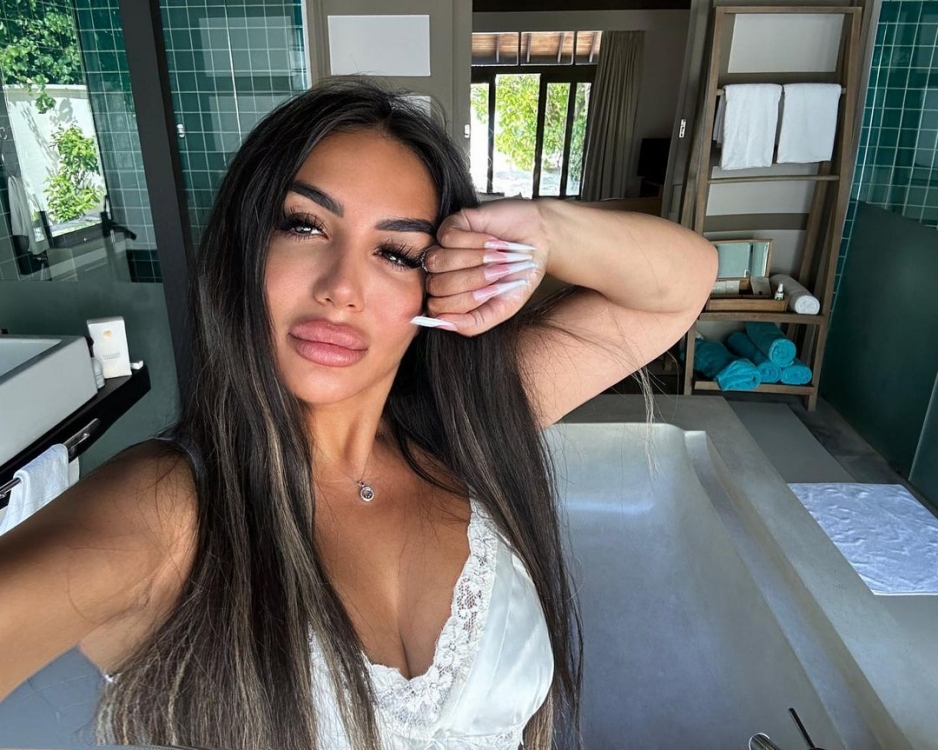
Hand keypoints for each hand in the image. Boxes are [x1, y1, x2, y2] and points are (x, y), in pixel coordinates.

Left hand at [418, 199, 549, 336]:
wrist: (540, 241)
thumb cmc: (520, 274)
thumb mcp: (503, 308)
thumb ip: (473, 323)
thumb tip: (442, 324)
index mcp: (451, 297)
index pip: (435, 308)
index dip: (463, 302)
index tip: (492, 292)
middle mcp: (442, 274)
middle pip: (435, 285)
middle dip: (472, 281)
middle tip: (499, 272)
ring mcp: (444, 248)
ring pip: (437, 261)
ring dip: (473, 261)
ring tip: (498, 257)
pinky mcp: (452, 225)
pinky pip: (448, 238)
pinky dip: (475, 242)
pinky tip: (493, 241)